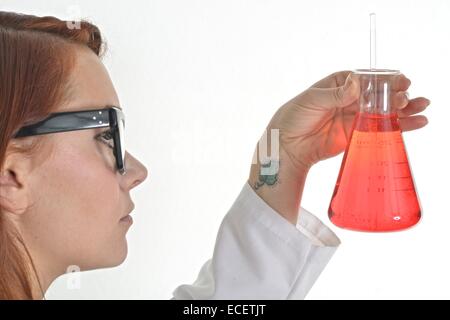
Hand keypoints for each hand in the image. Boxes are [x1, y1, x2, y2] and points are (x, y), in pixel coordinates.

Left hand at [267, 70, 429, 172]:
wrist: (287, 146)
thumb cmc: (294, 117)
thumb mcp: (312, 100)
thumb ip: (336, 94)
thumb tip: (357, 83)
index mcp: (338, 84)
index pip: (365, 78)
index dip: (383, 79)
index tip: (398, 80)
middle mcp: (350, 99)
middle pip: (379, 94)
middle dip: (395, 94)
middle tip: (406, 97)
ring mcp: (355, 117)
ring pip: (383, 110)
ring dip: (404, 108)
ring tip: (422, 106)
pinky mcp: (357, 134)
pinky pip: (380, 128)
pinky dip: (399, 126)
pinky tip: (416, 122)